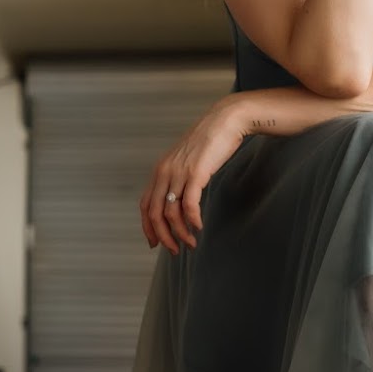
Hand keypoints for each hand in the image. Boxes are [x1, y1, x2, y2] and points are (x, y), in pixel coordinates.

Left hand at [139, 97, 246, 254]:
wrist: (226, 121)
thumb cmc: (210, 142)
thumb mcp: (187, 161)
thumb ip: (179, 178)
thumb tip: (179, 201)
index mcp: (160, 170)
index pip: (145, 205)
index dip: (148, 227)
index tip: (155, 243)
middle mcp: (165, 172)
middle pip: (155, 213)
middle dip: (163, 236)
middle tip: (174, 250)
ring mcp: (179, 172)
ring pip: (171, 212)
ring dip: (181, 233)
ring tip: (191, 243)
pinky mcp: (196, 173)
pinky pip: (189, 204)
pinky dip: (193, 220)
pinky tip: (199, 228)